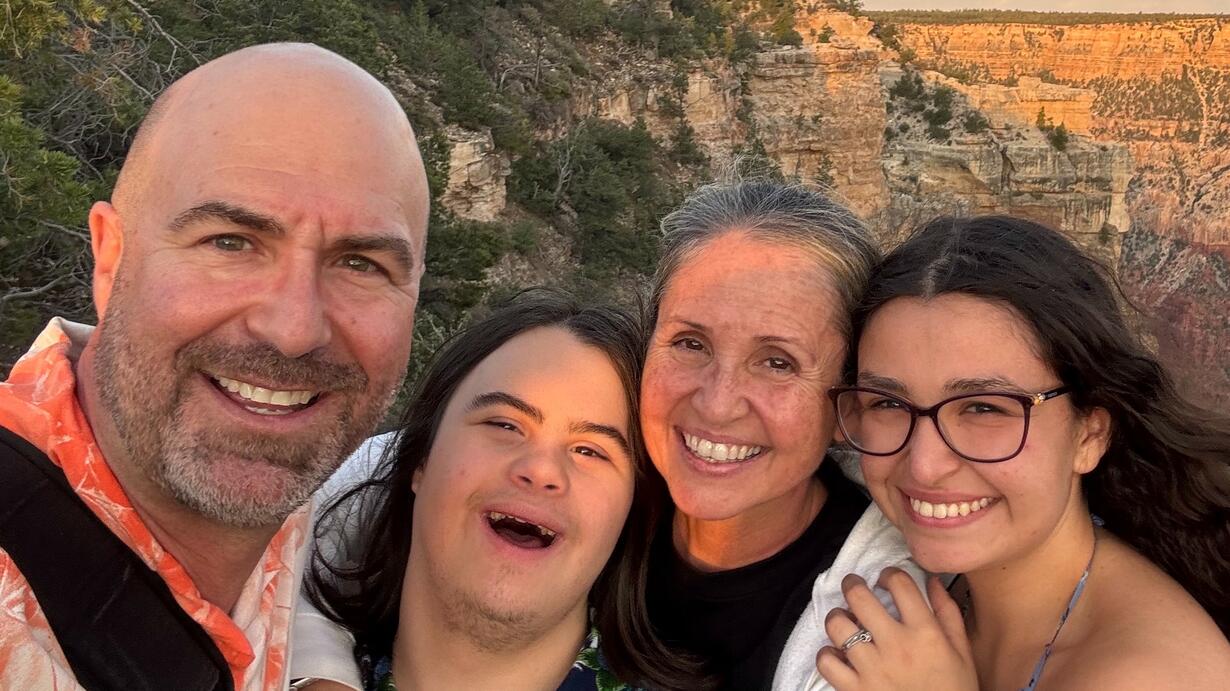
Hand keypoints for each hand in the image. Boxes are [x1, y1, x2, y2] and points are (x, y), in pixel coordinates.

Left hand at [815, 568, 978, 690]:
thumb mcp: (962, 653)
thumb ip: (948, 614)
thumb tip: (932, 581)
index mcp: (925, 634)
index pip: (900, 584)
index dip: (889, 574)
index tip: (886, 578)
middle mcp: (896, 646)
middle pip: (859, 597)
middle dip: (853, 584)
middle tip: (854, 585)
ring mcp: (872, 668)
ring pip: (838, 625)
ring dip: (839, 618)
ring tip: (845, 620)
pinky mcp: (855, 689)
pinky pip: (826, 661)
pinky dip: (827, 654)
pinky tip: (839, 654)